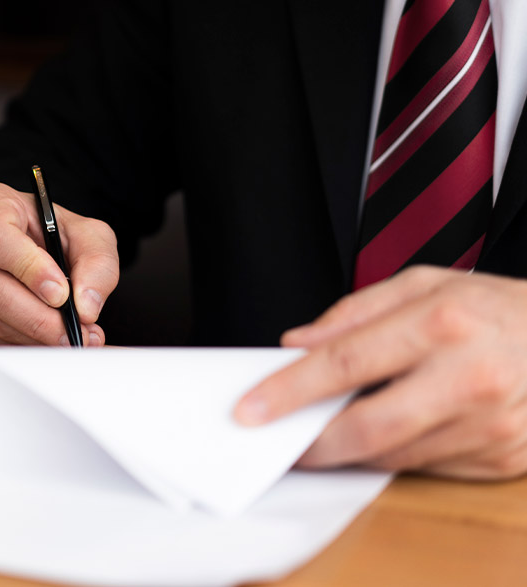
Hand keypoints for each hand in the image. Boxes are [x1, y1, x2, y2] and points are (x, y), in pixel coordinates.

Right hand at [0, 182, 118, 345]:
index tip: (61, 295)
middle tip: (74, 332)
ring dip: (31, 334)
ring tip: (68, 336)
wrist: (28, 239)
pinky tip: (42, 336)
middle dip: (37, 318)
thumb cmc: (51, 230)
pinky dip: (17, 340)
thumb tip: (86, 306)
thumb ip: (96, 263)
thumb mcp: (87, 232)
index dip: (28, 270)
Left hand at [235, 266, 526, 479]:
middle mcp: (469, 376)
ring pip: (392, 456)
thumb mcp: (424, 284)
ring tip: (321, 435)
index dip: (288, 390)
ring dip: (347, 452)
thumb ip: (353, 314)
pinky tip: (379, 438)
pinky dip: (391, 457)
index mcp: (441, 322)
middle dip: (309, 442)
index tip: (250, 409)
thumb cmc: (494, 308)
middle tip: (276, 443)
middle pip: (365, 427)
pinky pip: (426, 467)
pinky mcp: (503, 458)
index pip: (343, 363)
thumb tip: (296, 345)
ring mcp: (490, 424)